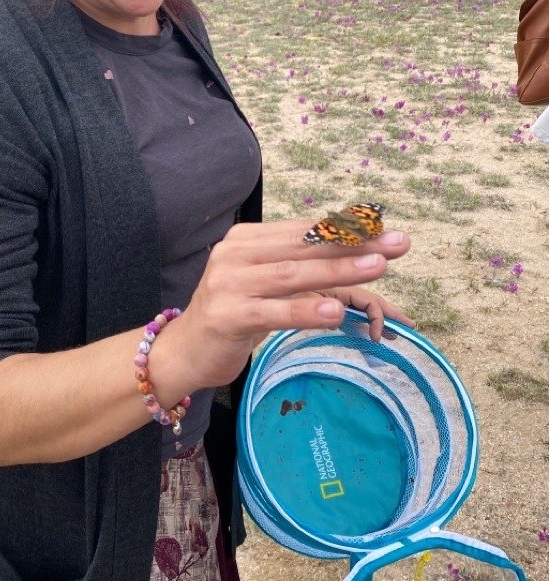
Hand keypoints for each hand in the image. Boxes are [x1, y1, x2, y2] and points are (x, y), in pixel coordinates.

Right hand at [172, 219, 410, 392]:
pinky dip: (306, 311)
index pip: (303, 230)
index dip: (345, 229)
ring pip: (292, 275)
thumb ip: (299, 270)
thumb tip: (356, 259)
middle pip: (303, 247)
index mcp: (246, 240)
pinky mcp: (226, 316)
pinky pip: (274, 312)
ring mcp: (228, 284)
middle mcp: (234, 255)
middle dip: (352, 244)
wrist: (184, 351)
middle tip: (395, 244)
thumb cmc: (233, 316)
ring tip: (377, 266)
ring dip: (337, 270)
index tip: (385, 229)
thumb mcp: (266, 286)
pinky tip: (335, 313)